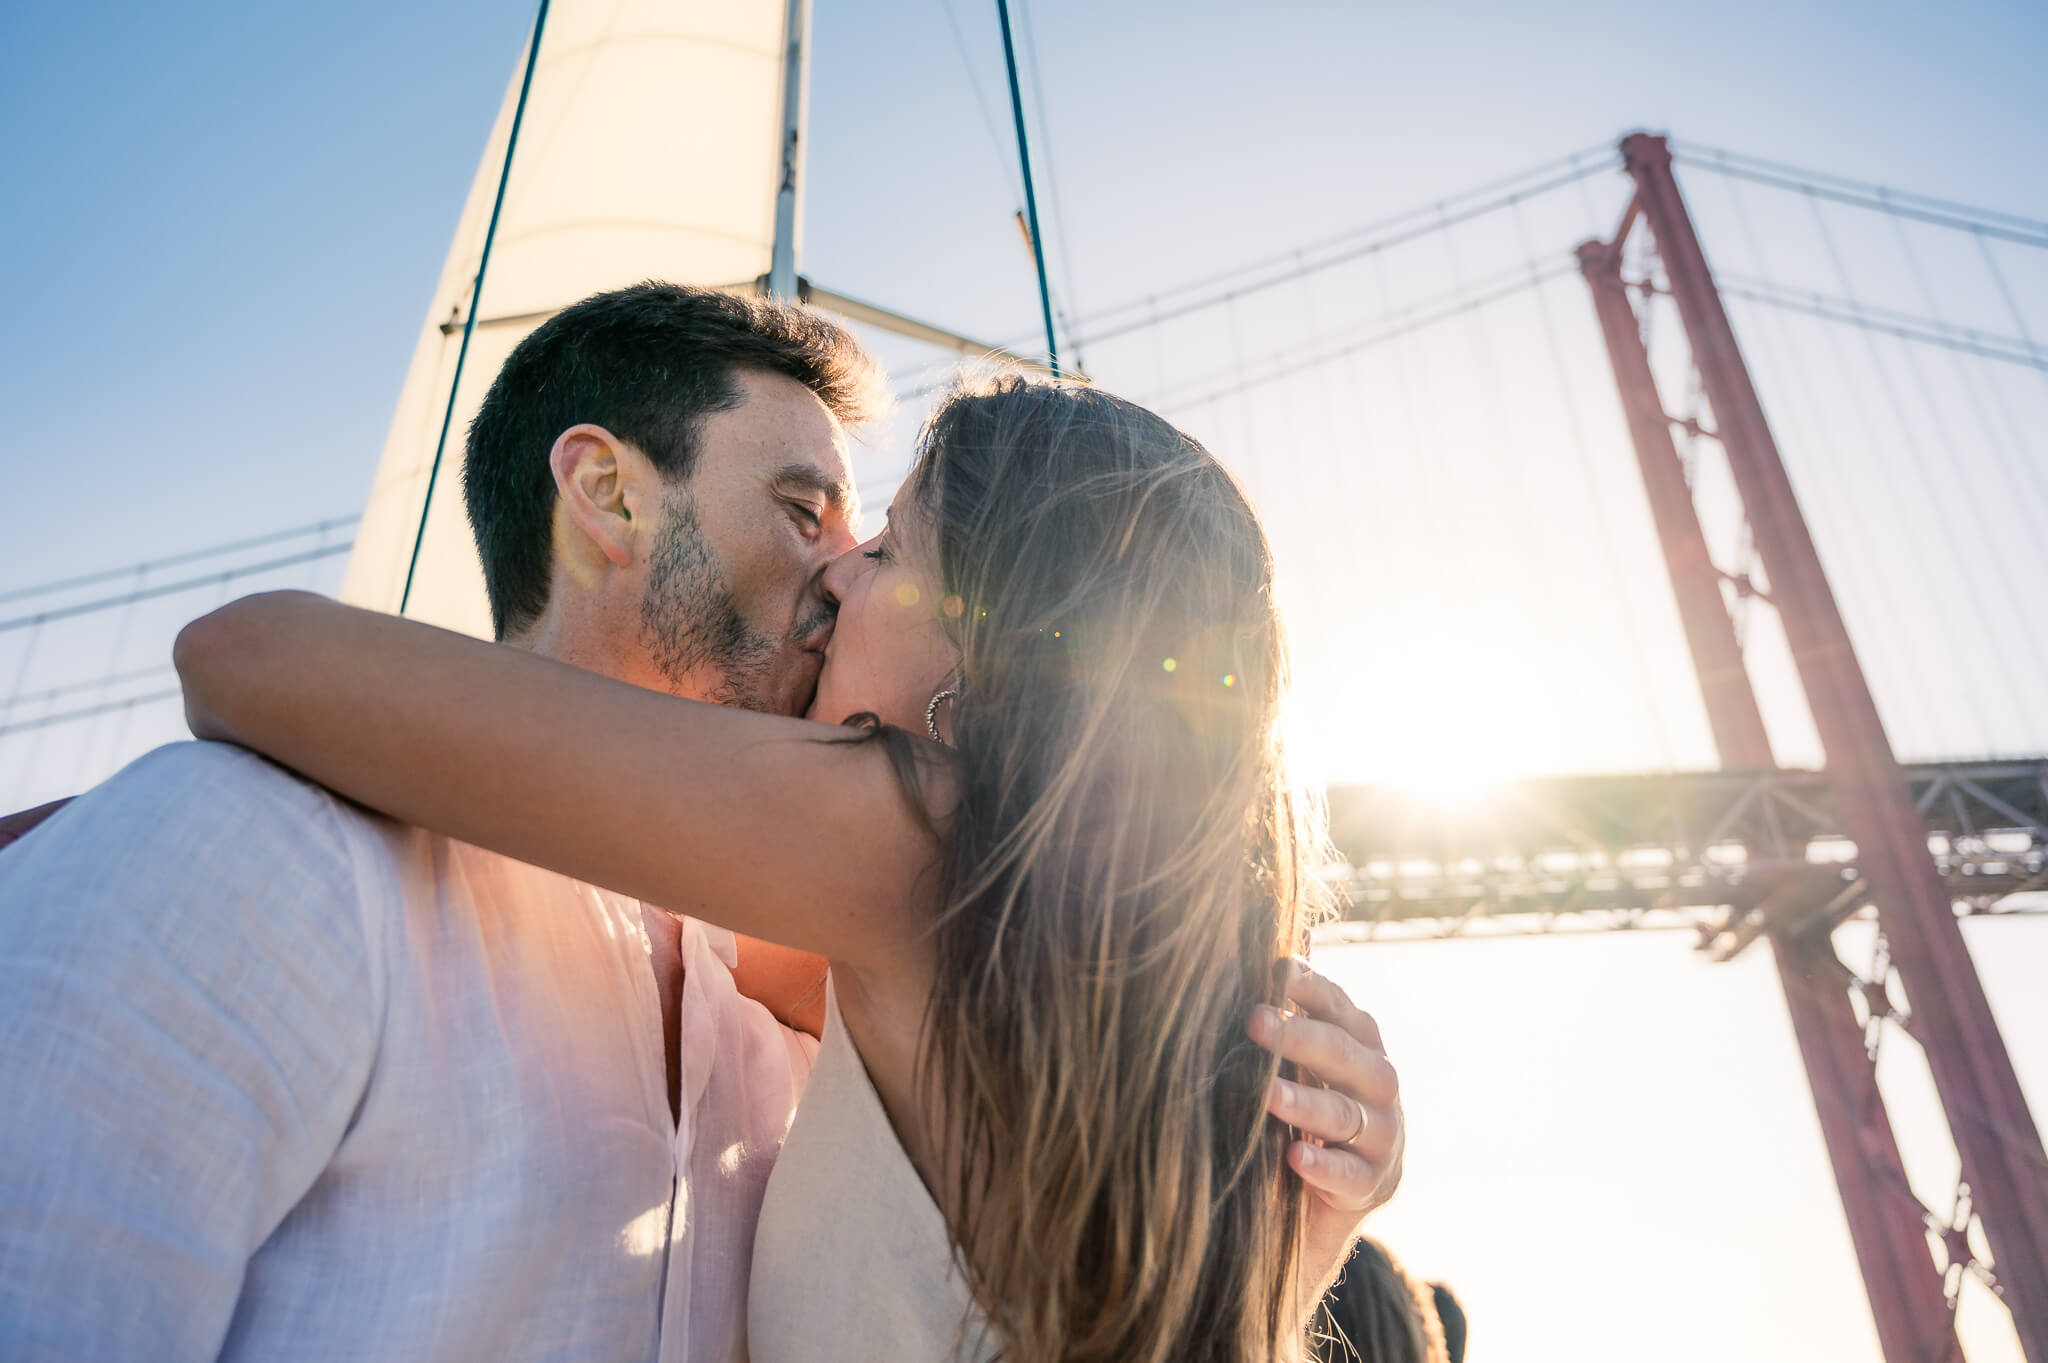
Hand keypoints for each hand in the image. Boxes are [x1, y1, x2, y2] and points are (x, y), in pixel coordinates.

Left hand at [1248, 958, 1402, 1285]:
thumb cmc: (1301, 1117)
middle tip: (1254, 1020)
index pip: (1343, 1011)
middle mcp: (1380, 1087)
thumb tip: (1257, 954)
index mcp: (1362, 1048)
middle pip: (1347, 1056)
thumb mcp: (1295, 1068)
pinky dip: (1324, 1166)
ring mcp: (1383, 1138)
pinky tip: (1295, 1157)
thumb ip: (1285, 1023)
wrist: (1322, 1205)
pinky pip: (1351, 1176)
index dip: (1313, 988)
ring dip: (1306, 1102)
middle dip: (1301, 1037)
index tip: (1275, 967)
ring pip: (1348, 1115)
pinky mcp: (1374, 1186)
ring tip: (1267, 1094)